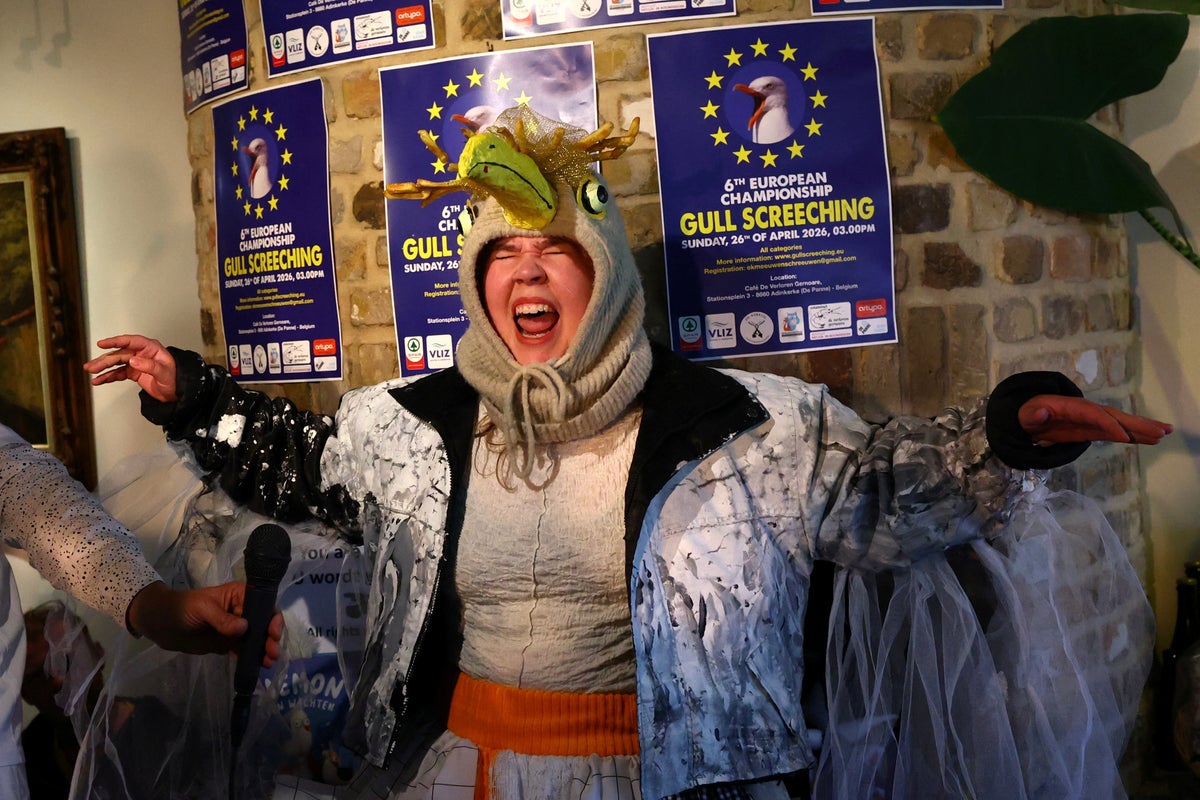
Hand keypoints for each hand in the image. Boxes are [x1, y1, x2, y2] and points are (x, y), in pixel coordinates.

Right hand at [84, 335, 177, 402]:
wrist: (177, 391)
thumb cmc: (175, 378)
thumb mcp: (164, 372)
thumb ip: (149, 366)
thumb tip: (133, 360)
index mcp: (150, 348)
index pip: (130, 341)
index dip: (116, 341)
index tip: (102, 344)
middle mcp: (141, 353)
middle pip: (119, 354)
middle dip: (105, 360)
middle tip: (92, 366)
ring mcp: (136, 363)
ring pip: (116, 363)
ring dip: (103, 368)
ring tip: (91, 372)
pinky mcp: (133, 372)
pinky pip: (118, 373)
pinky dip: (108, 377)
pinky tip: (99, 380)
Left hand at [126, 581, 283, 667]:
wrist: (162, 625)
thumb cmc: (183, 608)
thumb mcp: (203, 609)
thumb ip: (223, 619)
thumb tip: (244, 628)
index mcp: (239, 595)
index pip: (263, 604)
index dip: (271, 618)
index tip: (273, 632)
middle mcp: (242, 610)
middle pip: (264, 623)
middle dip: (271, 638)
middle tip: (272, 653)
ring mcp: (236, 628)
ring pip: (257, 639)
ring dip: (264, 650)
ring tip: (267, 663)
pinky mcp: (229, 643)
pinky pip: (244, 650)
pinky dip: (250, 658)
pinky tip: (255, 667)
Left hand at [1018, 395, 1172, 446]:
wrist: (1026, 415)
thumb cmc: (1026, 413)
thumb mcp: (1023, 414)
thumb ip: (1031, 414)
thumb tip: (1041, 412)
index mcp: (1070, 406)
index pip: (1092, 414)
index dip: (1108, 424)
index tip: (1124, 437)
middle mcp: (1085, 411)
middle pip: (1114, 416)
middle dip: (1137, 423)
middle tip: (1161, 431)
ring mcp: (1090, 421)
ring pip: (1119, 423)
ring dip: (1141, 428)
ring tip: (1165, 433)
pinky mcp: (1091, 430)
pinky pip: (1115, 433)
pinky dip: (1132, 436)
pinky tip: (1150, 440)